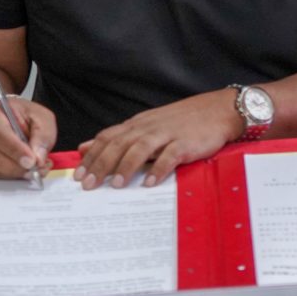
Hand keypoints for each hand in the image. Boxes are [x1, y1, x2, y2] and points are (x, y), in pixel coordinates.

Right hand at [0, 93, 55, 179]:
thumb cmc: (16, 113)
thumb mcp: (37, 115)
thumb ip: (42, 134)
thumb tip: (39, 159)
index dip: (15, 150)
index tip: (31, 162)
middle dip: (13, 166)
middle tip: (32, 171)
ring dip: (10, 173)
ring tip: (30, 172)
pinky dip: (6, 176)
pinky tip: (20, 172)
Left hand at [75, 91, 240, 188]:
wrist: (218, 110)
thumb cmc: (182, 121)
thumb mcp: (146, 125)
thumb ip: (118, 137)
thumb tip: (86, 146)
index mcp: (138, 124)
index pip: (108, 137)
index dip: (92, 156)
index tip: (78, 175)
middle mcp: (149, 127)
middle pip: (119, 144)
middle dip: (102, 165)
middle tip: (88, 185)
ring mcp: (167, 134)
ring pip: (141, 148)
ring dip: (126, 166)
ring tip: (116, 185)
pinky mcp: (186, 142)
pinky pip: (170, 155)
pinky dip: (159, 169)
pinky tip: (151, 183)